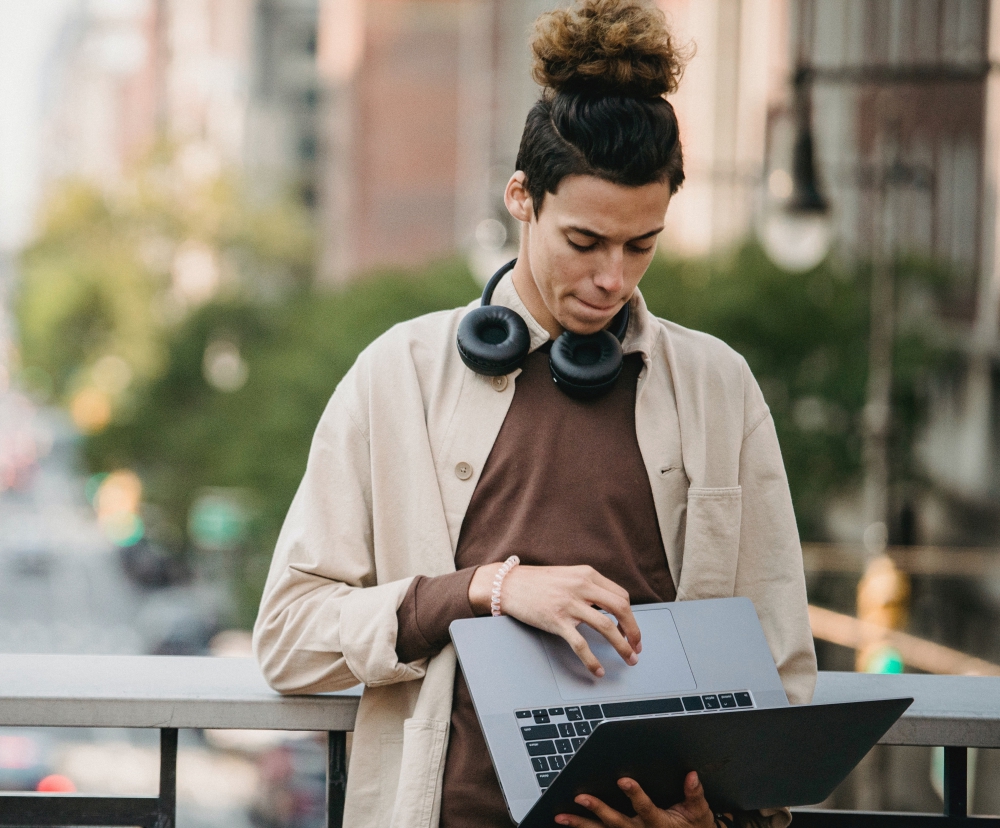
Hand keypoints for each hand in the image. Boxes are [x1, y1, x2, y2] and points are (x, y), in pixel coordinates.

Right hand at [468, 563, 640, 675]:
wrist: (508, 584)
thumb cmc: (537, 582)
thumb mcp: (568, 576)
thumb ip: (588, 588)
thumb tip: (609, 609)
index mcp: (587, 574)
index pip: (620, 595)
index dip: (631, 616)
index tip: (632, 630)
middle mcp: (581, 586)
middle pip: (621, 608)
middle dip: (634, 631)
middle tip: (637, 647)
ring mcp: (569, 604)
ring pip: (606, 626)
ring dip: (622, 646)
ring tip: (629, 659)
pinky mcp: (556, 620)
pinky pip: (581, 644)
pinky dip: (593, 660)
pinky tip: (598, 670)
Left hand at [555, 772, 716, 827]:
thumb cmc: (694, 826)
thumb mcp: (699, 813)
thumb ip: (694, 795)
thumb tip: (692, 775)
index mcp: (659, 823)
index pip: (645, 808)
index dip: (634, 795)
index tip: (623, 780)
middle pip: (616, 823)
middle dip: (598, 810)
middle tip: (581, 797)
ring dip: (581, 824)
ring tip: (561, 816)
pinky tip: (567, 824)